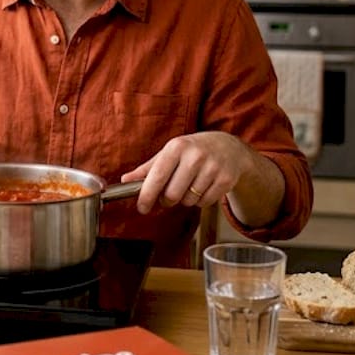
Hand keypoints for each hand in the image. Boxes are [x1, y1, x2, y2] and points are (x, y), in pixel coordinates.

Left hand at [120, 131, 257, 213]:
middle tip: (170, 194)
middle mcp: (195, 156)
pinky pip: (205, 203)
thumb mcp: (170, 153)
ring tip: (190, 186)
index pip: (157, 177)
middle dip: (168, 200)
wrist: (228, 147)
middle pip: (173, 194)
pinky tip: (203, 187)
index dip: (147, 196)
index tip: (142, 208)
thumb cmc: (193, 150)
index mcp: (177, 147)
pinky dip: (201, 201)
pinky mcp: (226, 179)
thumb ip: (148, 169)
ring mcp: (212, 167)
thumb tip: (126, 180)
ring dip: (185, 200)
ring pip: (189, 201)